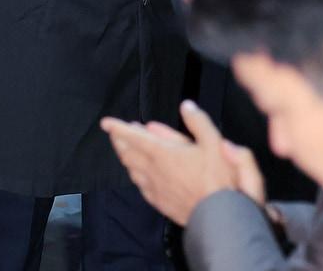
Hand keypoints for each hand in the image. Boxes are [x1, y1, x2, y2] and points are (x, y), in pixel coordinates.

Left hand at [101, 100, 259, 225]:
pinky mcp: (158, 202)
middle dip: (119, 141)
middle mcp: (153, 170)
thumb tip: (186, 106)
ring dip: (125, 157)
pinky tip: (137, 175)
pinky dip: (135, 175)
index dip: (118, 128)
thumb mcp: (214, 143)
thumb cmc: (216, 179)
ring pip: (131, 170)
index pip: (134, 137)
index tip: (106, 122)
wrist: (217, 216)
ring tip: (124, 150)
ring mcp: (154, 188)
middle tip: (114, 133)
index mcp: (162, 153)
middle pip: (127, 153)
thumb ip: (198, 122)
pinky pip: (140, 185)